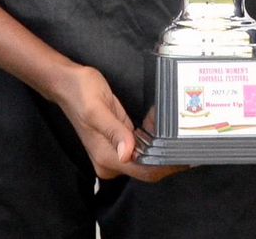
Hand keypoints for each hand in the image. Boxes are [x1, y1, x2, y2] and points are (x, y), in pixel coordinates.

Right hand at [49, 62, 183, 183]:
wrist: (67, 83)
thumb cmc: (81, 92)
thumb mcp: (98, 108)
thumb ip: (114, 132)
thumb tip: (126, 154)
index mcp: (106, 157)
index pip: (143, 172)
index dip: (167, 167)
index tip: (187, 156)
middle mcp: (111, 161)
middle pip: (147, 168)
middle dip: (166, 152)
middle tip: (180, 131)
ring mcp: (115, 153)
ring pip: (147, 158)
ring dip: (160, 143)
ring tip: (169, 122)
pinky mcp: (119, 143)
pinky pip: (141, 148)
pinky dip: (152, 137)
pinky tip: (155, 120)